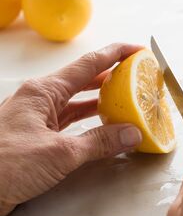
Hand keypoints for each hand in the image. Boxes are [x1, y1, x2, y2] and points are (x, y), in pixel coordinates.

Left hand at [0, 43, 143, 215]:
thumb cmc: (4, 165)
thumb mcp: (60, 152)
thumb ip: (99, 142)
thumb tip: (131, 134)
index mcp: (42, 92)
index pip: (87, 65)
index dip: (115, 54)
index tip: (136, 50)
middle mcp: (39, 100)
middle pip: (82, 81)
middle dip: (111, 77)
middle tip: (136, 76)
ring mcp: (37, 118)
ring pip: (76, 102)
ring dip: (101, 101)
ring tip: (125, 99)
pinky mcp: (36, 137)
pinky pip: (69, 122)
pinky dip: (88, 122)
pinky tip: (102, 125)